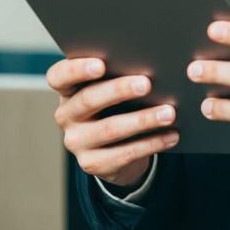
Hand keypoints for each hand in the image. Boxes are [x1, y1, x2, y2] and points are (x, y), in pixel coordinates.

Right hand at [46, 57, 180, 187]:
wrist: (114, 148)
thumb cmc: (116, 106)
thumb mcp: (111, 89)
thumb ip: (119, 75)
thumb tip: (150, 65)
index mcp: (67, 89)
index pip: (59, 76)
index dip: (77, 69)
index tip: (101, 64)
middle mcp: (65, 115)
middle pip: (88, 100)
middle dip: (119, 90)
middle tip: (147, 84)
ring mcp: (76, 142)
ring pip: (109, 129)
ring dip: (143, 119)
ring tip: (169, 113)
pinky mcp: (92, 164)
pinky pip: (124, 153)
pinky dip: (152, 143)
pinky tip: (171, 135)